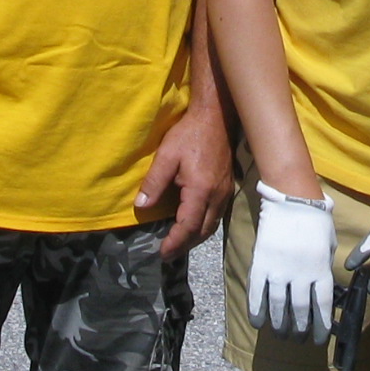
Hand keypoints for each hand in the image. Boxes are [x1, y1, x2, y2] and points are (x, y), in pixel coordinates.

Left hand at [134, 103, 232, 250]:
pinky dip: (204, 225)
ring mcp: (225, 192)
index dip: (175, 242)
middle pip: (202, 231)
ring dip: (195, 237)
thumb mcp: (166, 155)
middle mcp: (217, 196)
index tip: (162, 253)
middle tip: (168, 253)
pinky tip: (193, 224)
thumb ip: (154, 182)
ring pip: (212, 225)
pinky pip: (217, 215)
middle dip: (185, 245)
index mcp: (200, 191)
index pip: (188, 226)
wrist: (217, 117)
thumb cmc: (190, 133)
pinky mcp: (228, 187)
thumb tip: (141, 205)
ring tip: (179, 243)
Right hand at [245, 186, 335, 337]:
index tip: (319, 340)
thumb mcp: (329, 246)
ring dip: (279, 324)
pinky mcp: (261, 263)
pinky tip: (258, 323)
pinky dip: (257, 310)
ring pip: (278, 305)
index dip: (321, 326)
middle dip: (299, 329)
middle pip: (300, 310)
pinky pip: (257, 292)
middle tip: (297, 339)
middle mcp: (301, 274)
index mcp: (321, 269)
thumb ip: (325, 267)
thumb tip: (322, 288)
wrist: (292, 199)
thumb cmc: (316, 220)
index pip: (322, 306)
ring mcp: (279, 269)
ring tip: (281, 335)